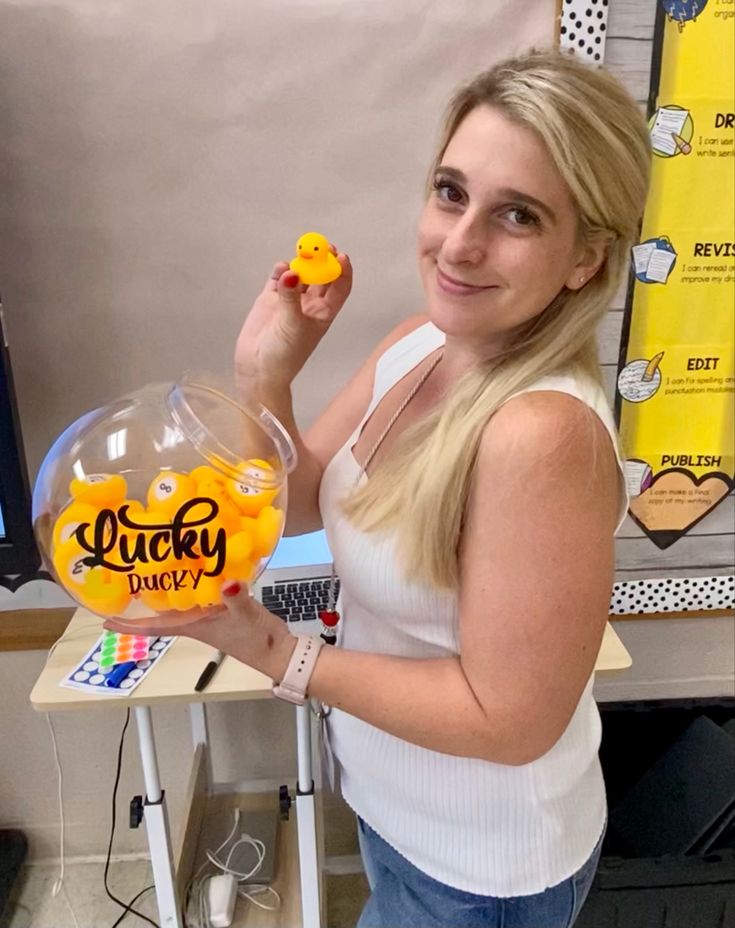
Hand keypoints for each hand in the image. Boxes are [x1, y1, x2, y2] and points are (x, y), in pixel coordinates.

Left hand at [103, 582, 296, 682]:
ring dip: (164, 592)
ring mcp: (208, 618)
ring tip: (150, 571)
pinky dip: (191, 585)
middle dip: (140, 603)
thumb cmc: (259, 640)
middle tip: (123, 582)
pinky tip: (193, 570)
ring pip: (178, 604)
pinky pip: (197, 597)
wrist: (280, 652)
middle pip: (160, 614)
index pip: (155, 627)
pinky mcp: (222, 611)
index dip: (129, 627)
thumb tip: (228, 582)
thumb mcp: (248, 616)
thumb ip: (238, 599)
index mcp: (194, 626)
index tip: (105, 622)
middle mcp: (196, 622)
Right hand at [235, 246, 352, 387]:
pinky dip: (280, 269)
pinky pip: (278, 277)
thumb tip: (291, 272)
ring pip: (300, 273)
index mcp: (324, 313)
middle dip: (323, 259)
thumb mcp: (292, 326)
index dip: (343, 271)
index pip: (340, 287)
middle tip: (320, 246)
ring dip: (301, 262)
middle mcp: (309, 304)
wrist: (258, 369)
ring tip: (299, 258)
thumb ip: (291, 298)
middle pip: (322, 275)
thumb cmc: (284, 356)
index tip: (340, 256)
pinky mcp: (270, 299)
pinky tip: (281, 268)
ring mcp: (290, 300)